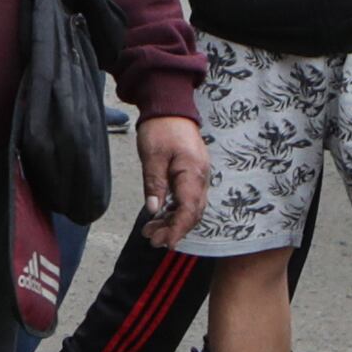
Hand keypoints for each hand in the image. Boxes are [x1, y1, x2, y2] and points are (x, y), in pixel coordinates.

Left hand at [130, 113, 210, 247]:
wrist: (171, 107)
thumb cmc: (161, 128)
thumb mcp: (152, 157)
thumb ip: (154, 184)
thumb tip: (154, 211)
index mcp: (192, 173)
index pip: (189, 210)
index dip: (178, 229)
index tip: (166, 244)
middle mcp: (201, 178)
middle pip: (192, 212)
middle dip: (174, 230)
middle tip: (152, 240)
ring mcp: (198, 176)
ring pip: (189, 207)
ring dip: (172, 222)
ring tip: (150, 232)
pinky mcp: (192, 175)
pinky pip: (187, 198)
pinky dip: (174, 210)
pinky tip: (159, 217)